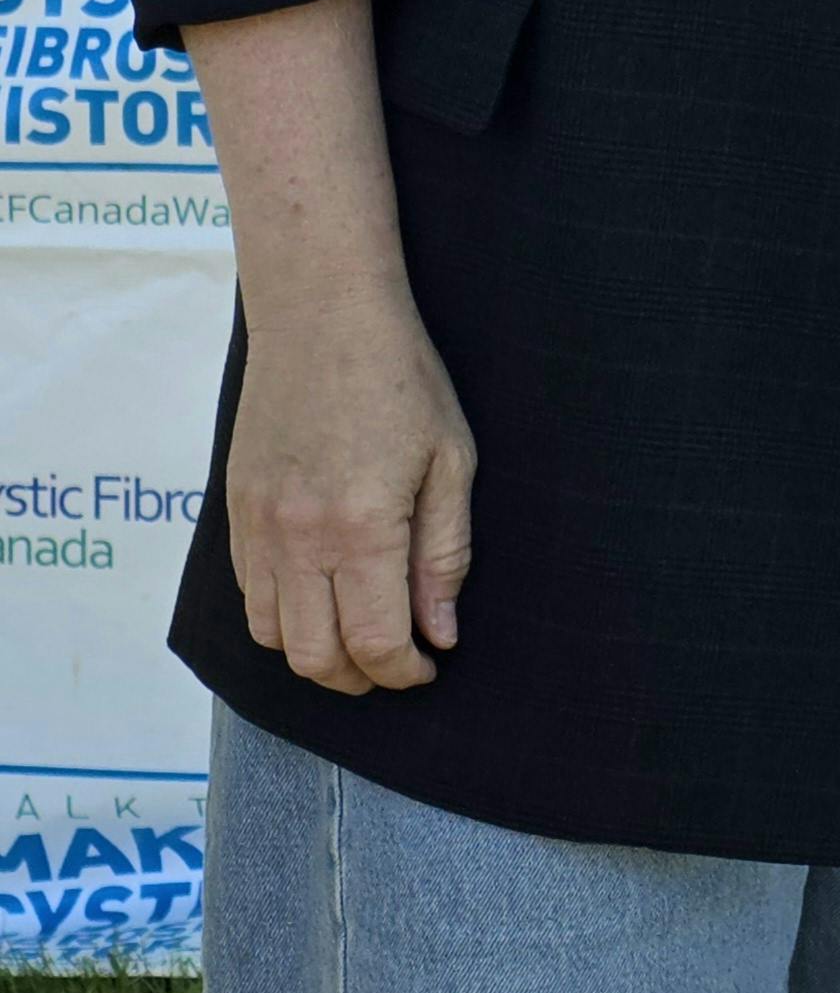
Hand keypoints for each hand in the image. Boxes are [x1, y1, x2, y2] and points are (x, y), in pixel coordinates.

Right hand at [229, 283, 475, 695]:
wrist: (322, 313)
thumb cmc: (400, 377)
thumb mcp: (450, 461)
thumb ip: (445, 554)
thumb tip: (440, 631)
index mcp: (362, 527)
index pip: (376, 642)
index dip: (406, 672)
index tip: (429, 665)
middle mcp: (299, 537)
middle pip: (316, 658)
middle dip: (360, 679)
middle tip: (394, 663)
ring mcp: (258, 526)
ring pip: (273, 636)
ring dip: (317, 654)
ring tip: (358, 635)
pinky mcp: (235, 509)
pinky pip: (248, 594)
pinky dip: (283, 616)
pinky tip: (320, 595)